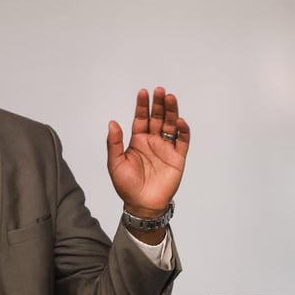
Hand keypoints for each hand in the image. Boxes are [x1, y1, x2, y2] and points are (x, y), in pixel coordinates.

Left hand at [107, 87, 189, 217]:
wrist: (142, 204)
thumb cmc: (126, 186)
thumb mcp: (115, 163)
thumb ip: (114, 143)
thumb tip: (112, 123)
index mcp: (137, 141)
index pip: (141, 118)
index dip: (142, 106)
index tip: (143, 92)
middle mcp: (152, 141)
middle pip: (157, 118)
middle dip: (159, 104)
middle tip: (160, 90)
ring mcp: (166, 148)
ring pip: (170, 125)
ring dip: (172, 112)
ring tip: (170, 98)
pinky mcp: (177, 157)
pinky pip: (182, 141)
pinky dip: (182, 131)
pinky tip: (179, 122)